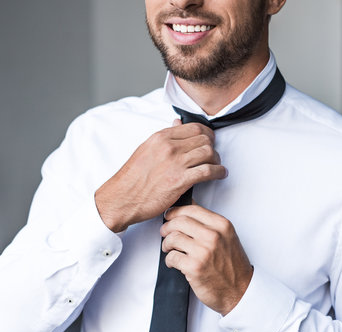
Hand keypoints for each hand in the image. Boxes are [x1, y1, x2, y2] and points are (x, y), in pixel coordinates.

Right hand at [95, 120, 226, 231]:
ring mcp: (175, 163)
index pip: (194, 127)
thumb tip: (177, 123)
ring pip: (209, 153)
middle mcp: (169, 147)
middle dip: (213, 147)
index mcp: (161, 137)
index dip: (207, 134)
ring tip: (216, 166)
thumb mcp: (146, 149)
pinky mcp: (180, 180)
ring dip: (217, 160)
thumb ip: (164, 137)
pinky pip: (208, 171)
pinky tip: (219, 174)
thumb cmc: (132, 178)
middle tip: (213, 156)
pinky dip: (218, 172)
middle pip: (204, 139)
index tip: (209, 140)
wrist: (121, 198)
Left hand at [161, 204, 252, 315]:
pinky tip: (174, 262)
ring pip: (173, 238)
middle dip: (167, 227)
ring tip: (169, 249)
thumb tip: (188, 208)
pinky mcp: (194, 267)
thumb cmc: (232, 266)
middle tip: (164, 232)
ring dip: (166, 244)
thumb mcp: (227, 237)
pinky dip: (169, 260)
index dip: (176, 212)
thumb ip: (209, 223)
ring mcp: (203, 251)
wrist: (239, 291)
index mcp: (221, 225)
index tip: (169, 216)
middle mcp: (213, 236)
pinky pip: (172, 257)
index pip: (192, 209)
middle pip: (179, 221)